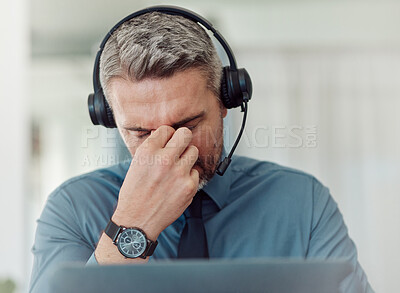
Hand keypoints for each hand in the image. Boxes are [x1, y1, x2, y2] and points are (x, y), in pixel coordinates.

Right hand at [112, 125, 198, 240]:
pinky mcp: (189, 186)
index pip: (166, 129)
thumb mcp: (136, 165)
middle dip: (182, 139)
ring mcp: (179, 173)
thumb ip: (152, 149)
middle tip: (179, 146)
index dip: (167, 135)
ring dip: (187, 157)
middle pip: (185, 134)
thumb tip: (165, 136)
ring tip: (177, 167)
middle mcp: (164, 159)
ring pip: (193, 151)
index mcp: (148, 152)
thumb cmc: (135, 194)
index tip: (167, 141)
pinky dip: (189, 176)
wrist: (138, 221)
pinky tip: (178, 183)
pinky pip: (196, 172)